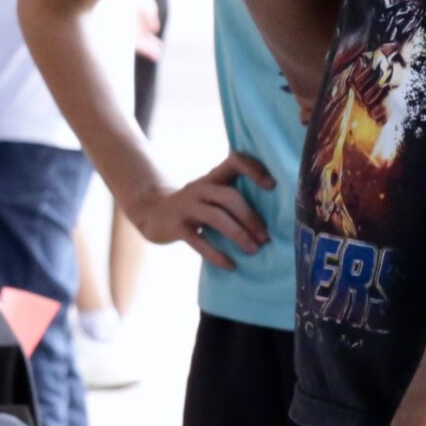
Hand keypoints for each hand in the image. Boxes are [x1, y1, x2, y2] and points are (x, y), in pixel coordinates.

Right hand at [126, 152, 274, 269]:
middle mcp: (200, 188)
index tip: (272, 186)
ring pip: (216, 217)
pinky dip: (217, 254)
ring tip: (254, 251)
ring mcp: (187, 206)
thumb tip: (274, 219)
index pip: (234, 160)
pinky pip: (199, 241)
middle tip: (266, 238)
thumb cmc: (193, 205)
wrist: (151, 211)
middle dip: (250, 217)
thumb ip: (233, 198)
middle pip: (229, 196)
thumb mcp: (210, 194)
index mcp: (213, 177)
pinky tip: (231, 265)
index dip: (254, 169)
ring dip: (238, 235)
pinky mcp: (176, 226)